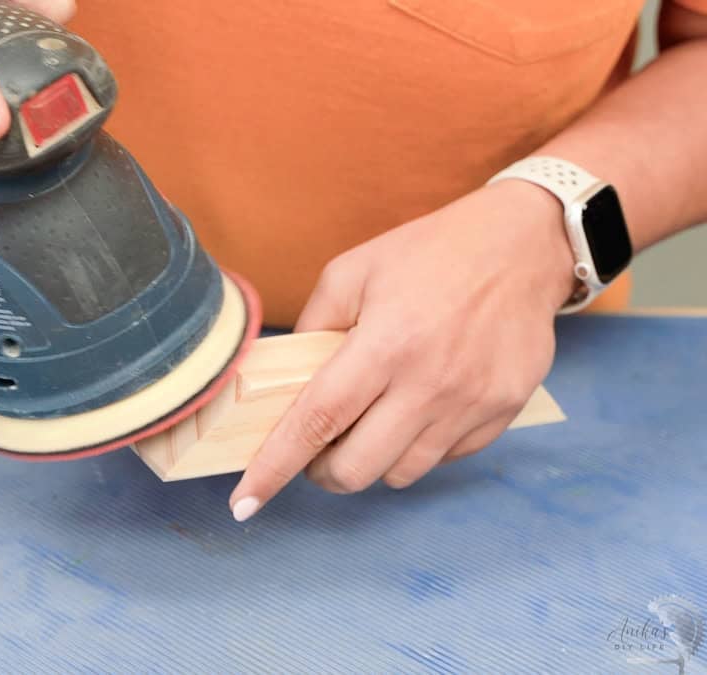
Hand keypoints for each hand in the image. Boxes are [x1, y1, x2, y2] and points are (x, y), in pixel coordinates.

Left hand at [229, 179, 578, 520]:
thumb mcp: (352, 272)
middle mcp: (430, 382)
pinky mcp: (504, 412)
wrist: (523, 245)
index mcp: (385, 344)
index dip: (275, 467)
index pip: (316, 422)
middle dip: (323, 472)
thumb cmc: (428, 253)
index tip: (245, 503)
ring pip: (401, 474)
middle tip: (319, 448)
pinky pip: (444, 458)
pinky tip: (416, 409)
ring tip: (371, 422)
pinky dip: (418, 448)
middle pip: (357, 468)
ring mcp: (472, 402)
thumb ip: (313, 328)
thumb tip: (284, 382)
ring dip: (372, 460)